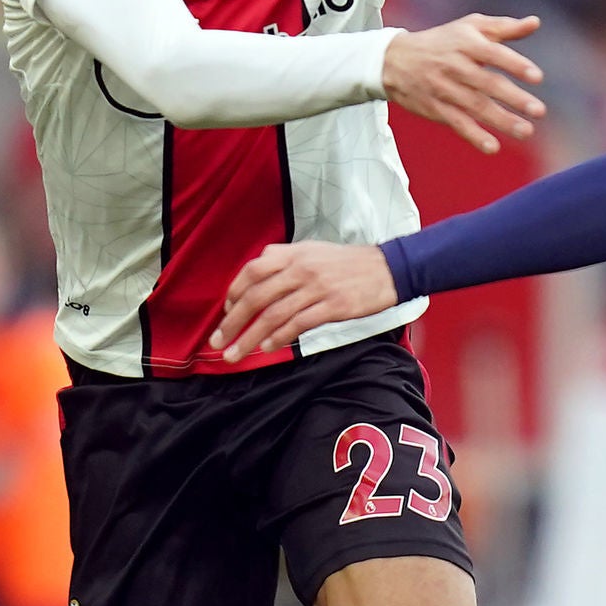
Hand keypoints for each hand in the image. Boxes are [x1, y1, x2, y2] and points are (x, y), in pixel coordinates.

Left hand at [213, 241, 399, 360]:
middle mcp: (301, 269)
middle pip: (256, 297)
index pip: (252, 271)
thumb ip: (284, 259)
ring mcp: (316, 288)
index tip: (227, 313)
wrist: (388, 269)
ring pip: (273, 315)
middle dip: (232, 323)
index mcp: (293, 254)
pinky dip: (279, 338)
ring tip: (235, 355)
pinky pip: (297, 324)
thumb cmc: (348, 263)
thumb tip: (256, 275)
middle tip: (218, 342)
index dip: (234, 293)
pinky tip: (267, 349)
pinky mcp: (332, 306)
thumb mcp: (312, 251)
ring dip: (250, 338)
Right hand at [381, 15, 545, 152]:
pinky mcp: (436, 108)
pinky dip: (474, 136)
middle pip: (487, 83)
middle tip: (539, 110)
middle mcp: (455, 66)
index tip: (537, 77)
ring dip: (502, 120)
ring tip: (526, 131)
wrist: (393, 60)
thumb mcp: (469, 27)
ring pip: (476, 106)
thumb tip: (536, 22)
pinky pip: (457, 123)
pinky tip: (493, 147)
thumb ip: (504, 27)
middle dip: (514, 98)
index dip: (515, 65)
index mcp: (467, 43)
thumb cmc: (442, 41)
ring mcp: (444, 89)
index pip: (494, 54)